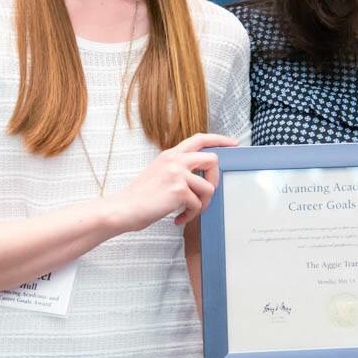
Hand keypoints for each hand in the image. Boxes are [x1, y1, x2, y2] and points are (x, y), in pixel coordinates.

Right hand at [111, 133, 237, 229]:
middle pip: (213, 160)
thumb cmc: (140, 196)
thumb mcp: (158, 172)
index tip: (233, 143)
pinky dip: (191, 215)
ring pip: (208, 187)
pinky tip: (179, 219)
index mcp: (170, 154)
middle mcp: (175, 160)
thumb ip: (177, 169)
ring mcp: (178, 174)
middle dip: (215, 178)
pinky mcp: (179, 191)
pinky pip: (197, 205)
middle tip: (207, 193)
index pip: (199, 139)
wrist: (124, 208)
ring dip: (202, 204)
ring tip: (189, 212)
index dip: (219, 139)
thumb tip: (199, 178)